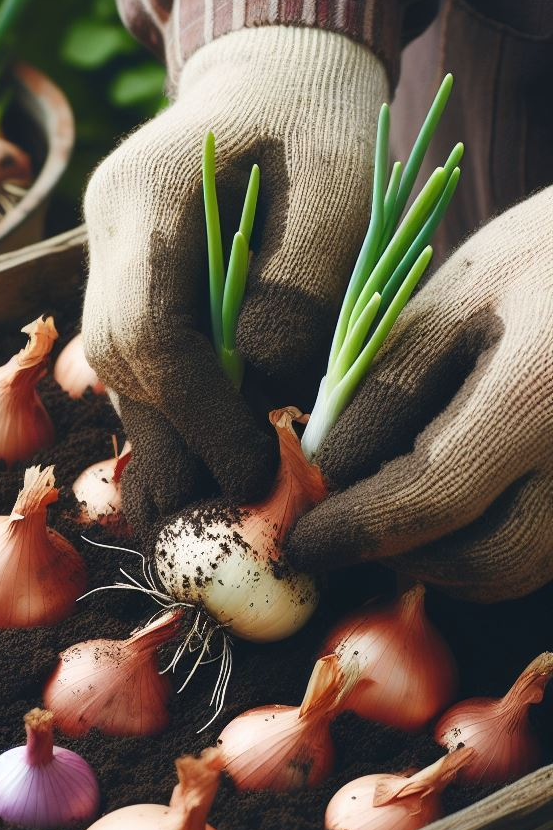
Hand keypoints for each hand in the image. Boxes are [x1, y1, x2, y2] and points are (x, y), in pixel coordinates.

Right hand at [82, 26, 387, 527]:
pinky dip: (176, 424)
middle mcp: (105, 244)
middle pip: (124, 373)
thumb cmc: (315, 124)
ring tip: (217, 517)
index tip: (257, 475)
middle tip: (226, 529)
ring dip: (173, 451)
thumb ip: (300, 290)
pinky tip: (203, 473)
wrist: (270, 84)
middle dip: (175, 455)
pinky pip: (144, 374)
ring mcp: (107, 273)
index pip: (149, 333)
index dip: (199, 416)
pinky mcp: (130, 298)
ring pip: (128, 384)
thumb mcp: (337, 186)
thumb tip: (261, 396)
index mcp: (142, 196)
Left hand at [288, 187, 552, 600]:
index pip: (430, 497)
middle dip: (398, 556)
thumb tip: (322, 473)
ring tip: (391, 512)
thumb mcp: (453, 299)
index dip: (354, 530)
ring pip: (515, 570)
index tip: (301, 542)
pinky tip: (446, 509)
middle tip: (343, 529)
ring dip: (441, 560)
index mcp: (537, 391)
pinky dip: (482, 546)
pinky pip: (542, 553)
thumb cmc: (541, 259)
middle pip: (482, 560)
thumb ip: (385, 386)